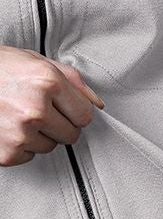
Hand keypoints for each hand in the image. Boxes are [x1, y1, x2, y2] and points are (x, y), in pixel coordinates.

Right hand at [0, 45, 103, 166]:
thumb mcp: (36, 61)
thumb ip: (73, 81)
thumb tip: (97, 104)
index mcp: (47, 82)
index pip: (85, 115)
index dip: (74, 111)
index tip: (62, 106)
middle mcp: (35, 109)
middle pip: (72, 134)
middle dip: (60, 124)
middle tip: (37, 110)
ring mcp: (19, 133)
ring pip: (51, 146)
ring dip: (39, 135)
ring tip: (17, 116)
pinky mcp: (6, 152)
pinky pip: (29, 156)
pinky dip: (21, 146)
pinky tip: (6, 128)